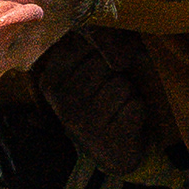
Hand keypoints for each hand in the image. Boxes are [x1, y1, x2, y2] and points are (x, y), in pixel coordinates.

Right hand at [27, 30, 164, 177]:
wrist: (113, 151)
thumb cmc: (100, 101)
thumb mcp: (84, 72)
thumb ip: (91, 45)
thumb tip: (113, 37)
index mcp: (50, 82)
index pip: (81, 44)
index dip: (100, 46)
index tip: (101, 59)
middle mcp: (63, 104)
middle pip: (104, 63)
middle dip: (114, 72)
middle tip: (107, 90)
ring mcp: (86, 123)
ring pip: (121, 83)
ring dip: (127, 91)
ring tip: (116, 105)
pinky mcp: (111, 137)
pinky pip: (135, 104)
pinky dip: (137, 108)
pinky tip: (125, 120)